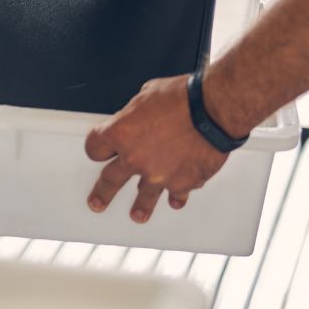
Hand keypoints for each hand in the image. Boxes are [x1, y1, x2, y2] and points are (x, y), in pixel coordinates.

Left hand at [84, 75, 228, 222]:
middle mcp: (135, 158)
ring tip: (137, 215)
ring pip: (143, 197)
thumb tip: (139, 117)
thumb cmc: (184, 98)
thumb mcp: (149, 93)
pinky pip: (176, 194)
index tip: (99, 153)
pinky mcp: (181, 183)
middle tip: (97, 201)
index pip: (95, 148)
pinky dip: (177, 196)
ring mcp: (157, 175)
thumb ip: (137, 113)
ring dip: (140, 206)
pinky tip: (175, 200)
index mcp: (121, 133)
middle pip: (109, 180)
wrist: (213, 110)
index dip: (97, 149)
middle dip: (102, 192)